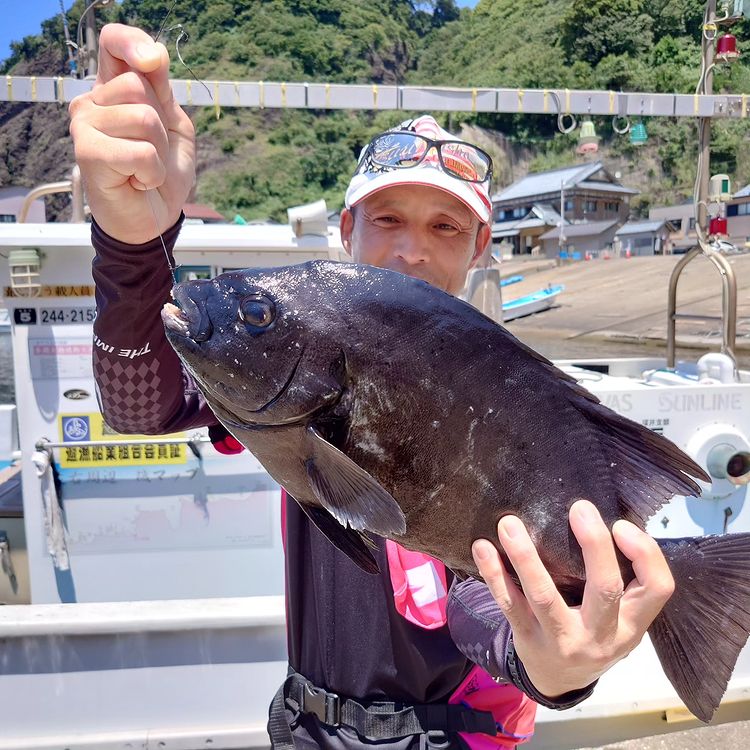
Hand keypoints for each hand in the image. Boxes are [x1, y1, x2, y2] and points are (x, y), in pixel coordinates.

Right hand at [69, 24, 195, 243]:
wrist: (154, 218)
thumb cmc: (162, 173)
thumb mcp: (175, 125)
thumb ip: (164, 89)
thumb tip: (154, 55)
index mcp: (114, 88)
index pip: (114, 42)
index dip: (133, 43)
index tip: (153, 62)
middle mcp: (93, 101)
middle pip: (139, 86)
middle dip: (161, 124)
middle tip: (153, 151)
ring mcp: (85, 125)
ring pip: (143, 118)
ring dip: (158, 152)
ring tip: (145, 168)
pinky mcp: (87, 152)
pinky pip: (140, 151)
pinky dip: (152, 172)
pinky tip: (139, 181)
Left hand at [472, 499, 674, 697]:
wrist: (560, 681)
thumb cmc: (593, 631)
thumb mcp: (620, 617)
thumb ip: (621, 579)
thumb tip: (603, 516)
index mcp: (632, 623)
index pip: (657, 588)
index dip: (645, 553)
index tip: (620, 524)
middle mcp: (602, 635)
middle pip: (604, 589)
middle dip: (594, 545)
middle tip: (579, 508)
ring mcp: (563, 641)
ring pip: (544, 597)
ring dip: (525, 557)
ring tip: (509, 524)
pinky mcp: (528, 641)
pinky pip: (509, 606)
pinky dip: (494, 574)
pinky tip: (483, 548)